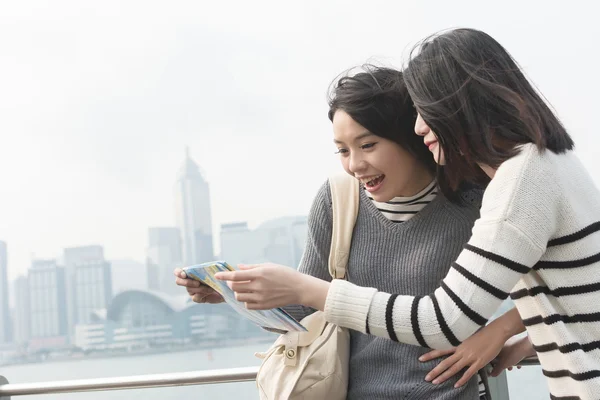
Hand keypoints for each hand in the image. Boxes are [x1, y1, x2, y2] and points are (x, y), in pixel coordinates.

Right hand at [173, 268, 223, 303]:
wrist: (227, 287)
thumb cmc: (219, 275)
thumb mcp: (214, 269)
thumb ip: (208, 267)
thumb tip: (207, 266)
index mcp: (190, 272)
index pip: (178, 272)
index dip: (178, 273)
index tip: (184, 274)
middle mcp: (189, 281)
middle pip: (178, 281)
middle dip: (187, 282)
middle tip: (198, 283)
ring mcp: (192, 290)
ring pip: (189, 289)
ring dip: (200, 288)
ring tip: (211, 287)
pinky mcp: (197, 298)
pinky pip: (195, 297)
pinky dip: (202, 294)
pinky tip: (210, 291)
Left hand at [214, 263, 329, 309]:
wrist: (298, 288)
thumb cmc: (285, 274)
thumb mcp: (269, 266)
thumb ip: (252, 267)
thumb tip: (238, 267)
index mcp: (259, 274)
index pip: (236, 276)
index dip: (224, 276)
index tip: (216, 276)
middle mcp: (258, 286)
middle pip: (235, 287)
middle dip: (232, 284)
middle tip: (234, 280)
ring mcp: (261, 298)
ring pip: (240, 297)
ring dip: (238, 292)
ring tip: (244, 288)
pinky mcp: (263, 306)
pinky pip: (247, 305)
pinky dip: (246, 300)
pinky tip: (251, 295)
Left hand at [420, 326, 507, 387]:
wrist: (495, 331)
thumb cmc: (483, 333)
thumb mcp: (468, 336)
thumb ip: (461, 343)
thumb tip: (456, 346)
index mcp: (458, 344)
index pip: (441, 350)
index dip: (430, 355)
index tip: (420, 359)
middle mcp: (461, 351)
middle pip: (445, 362)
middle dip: (435, 371)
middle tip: (426, 378)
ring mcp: (470, 357)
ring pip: (454, 368)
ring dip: (444, 376)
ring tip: (435, 382)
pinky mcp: (479, 362)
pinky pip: (468, 373)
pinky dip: (462, 380)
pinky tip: (456, 386)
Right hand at [490, 335, 535, 376]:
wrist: (528, 347)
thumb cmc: (515, 351)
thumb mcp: (503, 364)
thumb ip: (497, 369)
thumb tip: (492, 373)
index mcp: (496, 346)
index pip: (492, 355)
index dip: (493, 363)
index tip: (494, 368)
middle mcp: (502, 343)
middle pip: (500, 355)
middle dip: (503, 363)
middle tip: (504, 368)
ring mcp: (511, 343)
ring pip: (508, 355)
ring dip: (510, 362)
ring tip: (512, 367)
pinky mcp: (518, 345)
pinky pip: (515, 353)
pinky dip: (516, 359)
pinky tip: (519, 364)